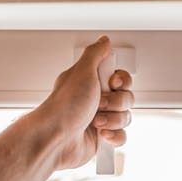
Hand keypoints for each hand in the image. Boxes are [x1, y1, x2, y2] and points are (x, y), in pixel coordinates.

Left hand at [37, 35, 133, 169]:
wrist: (55, 138)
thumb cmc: (64, 107)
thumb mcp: (82, 71)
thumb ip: (95, 54)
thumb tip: (104, 41)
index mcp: (90, 83)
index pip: (120, 78)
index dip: (121, 80)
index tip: (113, 82)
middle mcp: (96, 100)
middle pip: (126, 97)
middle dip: (116, 102)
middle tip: (99, 103)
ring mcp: (100, 120)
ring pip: (126, 117)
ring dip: (113, 119)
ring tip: (96, 121)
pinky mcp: (102, 139)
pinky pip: (122, 136)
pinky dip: (114, 136)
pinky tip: (102, 134)